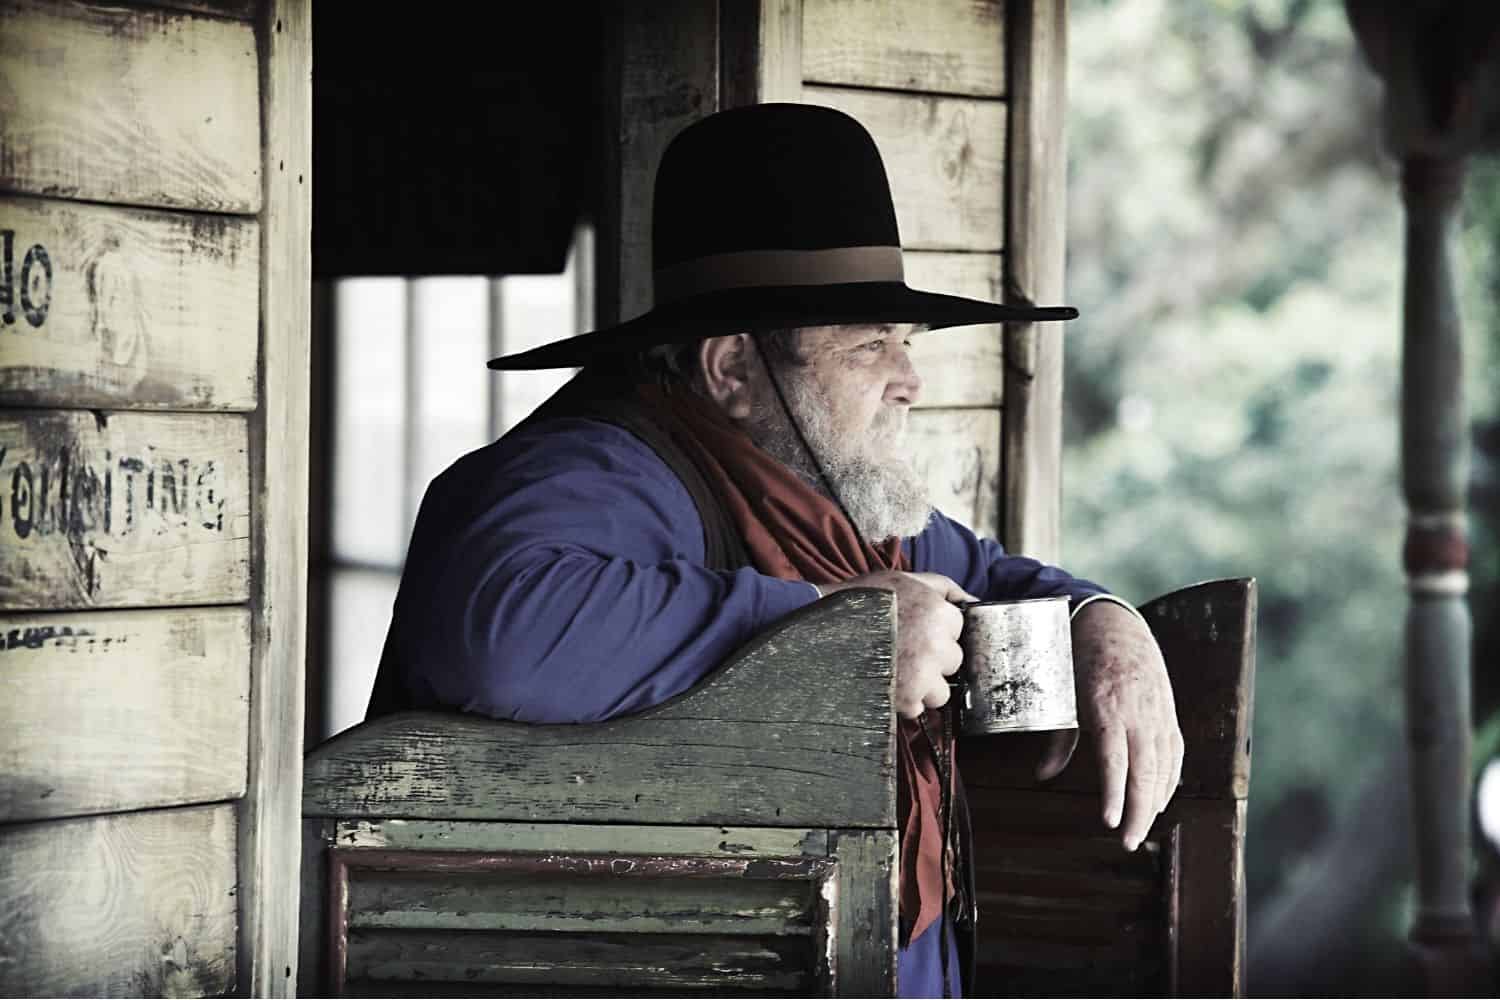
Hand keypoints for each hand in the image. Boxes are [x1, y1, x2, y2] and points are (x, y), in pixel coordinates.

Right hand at [819, 571, 977, 718]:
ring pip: (942, 691)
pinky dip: (905, 701)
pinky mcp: (904, 698)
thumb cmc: (862, 599)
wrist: (821, 626)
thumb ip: (946, 588)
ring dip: (923, 685)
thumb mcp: (906, 580)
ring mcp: (921, 674)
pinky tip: (887, 682)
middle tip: (905, 649)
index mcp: (939, 613)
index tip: (917, 630)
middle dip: (934, 658)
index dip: (938, 630)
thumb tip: (976, 603)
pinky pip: (919, 709)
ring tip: (897, 669)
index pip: (958, 630)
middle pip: (953, 661)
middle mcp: (936, 645)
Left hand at [1038, 600, 1181, 850]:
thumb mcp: (1063, 693)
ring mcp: (1159, 712)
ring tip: (1141, 830)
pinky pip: (1174, 752)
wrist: (1116, 625)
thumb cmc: (1081, 660)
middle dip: (1139, 810)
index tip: (1111, 822)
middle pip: (1145, 770)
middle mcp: (1139, 711)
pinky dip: (1169, 779)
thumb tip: (1043, 775)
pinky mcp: (1169, 713)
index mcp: (1108, 705)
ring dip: (1155, 801)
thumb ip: (1059, 738)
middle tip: (1129, 842)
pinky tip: (1160, 800)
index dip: (1115, 793)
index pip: (1115, 758)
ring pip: (1164, 765)